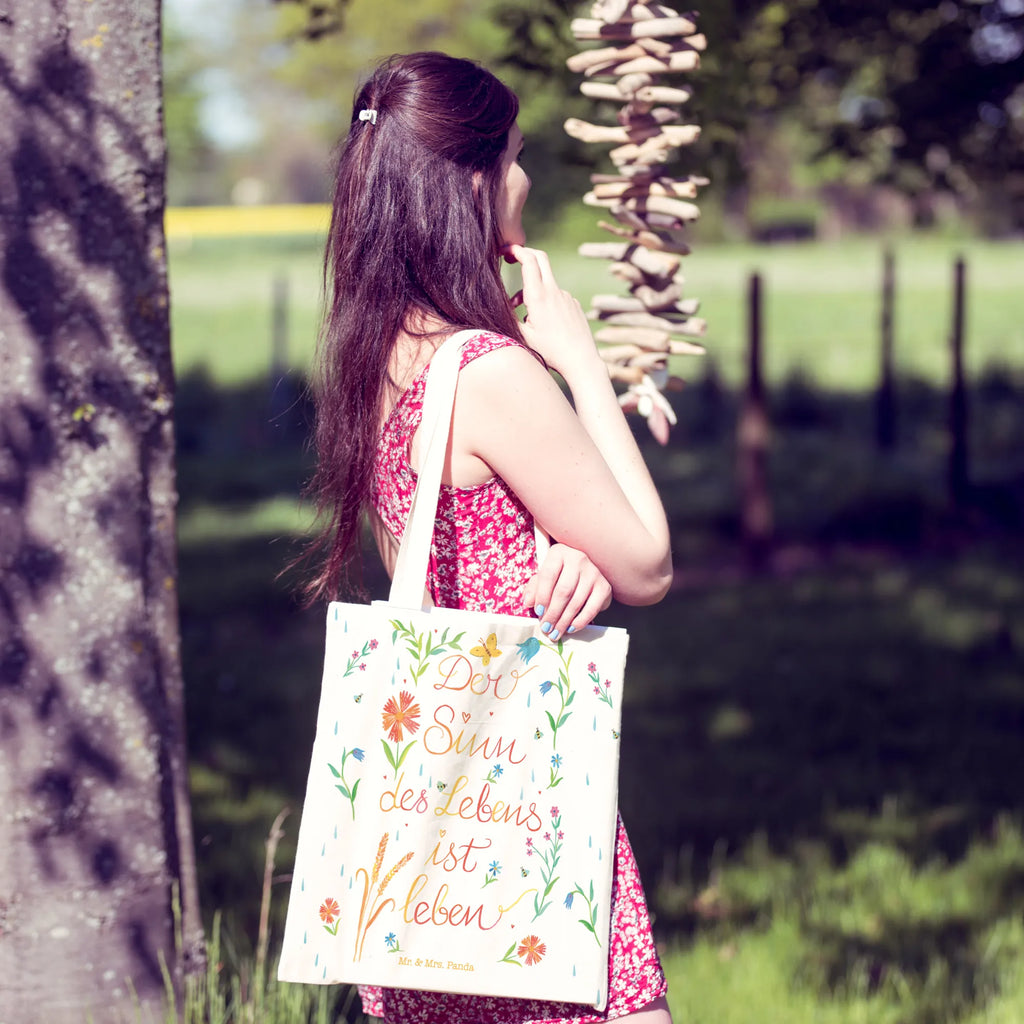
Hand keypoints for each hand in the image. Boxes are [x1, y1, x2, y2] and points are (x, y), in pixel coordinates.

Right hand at [503, 243, 601, 380]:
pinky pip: (556, 296)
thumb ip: (509, 317)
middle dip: (525, 254)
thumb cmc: (551, 351)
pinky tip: (544, 322)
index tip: (505, 250)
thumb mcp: (523, 336)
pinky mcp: (574, 304)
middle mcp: (554, 291)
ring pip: (546, 282)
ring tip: (523, 314)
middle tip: (512, 258)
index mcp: (539, 296)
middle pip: (541, 258)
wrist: (581, 360)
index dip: (516, 250)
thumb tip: (497, 306)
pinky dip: (545, 301)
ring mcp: (566, 296)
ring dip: (532, 289)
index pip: (529, 260)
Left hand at [522, 543, 611, 640]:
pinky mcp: (604, 587)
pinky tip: (571, 628)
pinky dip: (580, 621)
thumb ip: (534, 588)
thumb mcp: (544, 577)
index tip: (538, 612)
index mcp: (559, 553)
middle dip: (553, 613)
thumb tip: (528, 602)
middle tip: (546, 627)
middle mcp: (578, 559)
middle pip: (563, 591)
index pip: (548, 575)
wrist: (585, 573)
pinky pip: (591, 608)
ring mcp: (593, 572)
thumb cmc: (560, 575)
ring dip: (564, 621)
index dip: (541, 596)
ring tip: (555, 632)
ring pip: (576, 602)